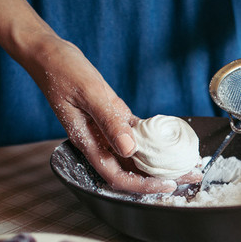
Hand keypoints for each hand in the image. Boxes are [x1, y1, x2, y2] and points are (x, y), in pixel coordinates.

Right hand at [25, 35, 199, 193]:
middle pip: (132, 170)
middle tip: (190, 175)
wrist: (50, 55)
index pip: (117, 177)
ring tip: (186, 162)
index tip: (167, 184)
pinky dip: (155, 139)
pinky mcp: (114, 117)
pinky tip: (174, 140)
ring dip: (161, 160)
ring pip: (138, 154)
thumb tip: (130, 149)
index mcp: (88, 142)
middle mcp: (99, 142)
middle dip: (160, 177)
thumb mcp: (89, 94)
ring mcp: (108, 131)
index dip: (142, 186)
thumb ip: (109, 122)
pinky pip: (137, 134)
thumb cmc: (62, 71)